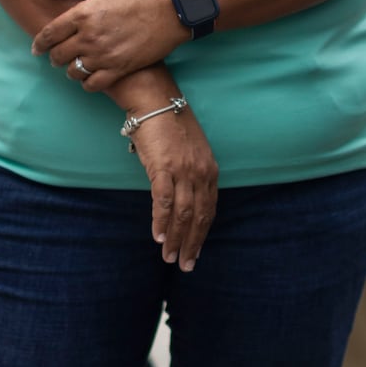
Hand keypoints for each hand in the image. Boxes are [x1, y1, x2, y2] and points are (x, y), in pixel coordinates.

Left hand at [34, 0, 182, 91]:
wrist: (171, 8)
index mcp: (83, 14)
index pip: (49, 34)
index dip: (39, 43)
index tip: (37, 48)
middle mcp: (89, 37)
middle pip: (58, 55)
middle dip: (54, 56)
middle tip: (58, 55)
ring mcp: (104, 55)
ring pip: (73, 72)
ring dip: (70, 69)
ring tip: (75, 65)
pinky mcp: (120, 68)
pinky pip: (93, 84)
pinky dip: (87, 82)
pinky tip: (90, 76)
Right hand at [123, 70, 217, 269]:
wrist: (155, 102)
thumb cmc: (169, 126)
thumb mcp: (189, 152)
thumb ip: (189, 175)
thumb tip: (180, 199)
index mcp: (209, 170)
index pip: (209, 209)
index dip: (202, 233)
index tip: (195, 251)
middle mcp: (201, 172)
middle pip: (199, 216)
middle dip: (191, 243)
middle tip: (184, 265)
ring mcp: (184, 170)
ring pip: (183, 213)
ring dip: (175, 238)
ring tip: (169, 257)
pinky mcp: (164, 167)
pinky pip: (164, 201)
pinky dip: (161, 221)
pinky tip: (158, 236)